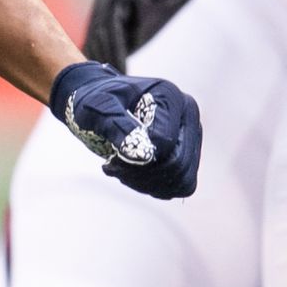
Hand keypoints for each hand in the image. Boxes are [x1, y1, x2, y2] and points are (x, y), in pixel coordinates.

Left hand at [49, 62, 201, 199]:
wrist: (99, 106)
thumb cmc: (96, 102)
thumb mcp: (98, 109)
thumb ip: (118, 127)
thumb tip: (144, 156)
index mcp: (170, 98)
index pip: (165, 143)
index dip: (135, 158)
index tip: (110, 157)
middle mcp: (188, 117)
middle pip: (179, 164)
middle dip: (142, 174)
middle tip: (112, 167)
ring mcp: (191, 137)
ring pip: (182, 180)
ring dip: (146, 183)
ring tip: (119, 170)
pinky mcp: (187, 156)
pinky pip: (180, 186)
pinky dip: (154, 187)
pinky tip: (129, 174)